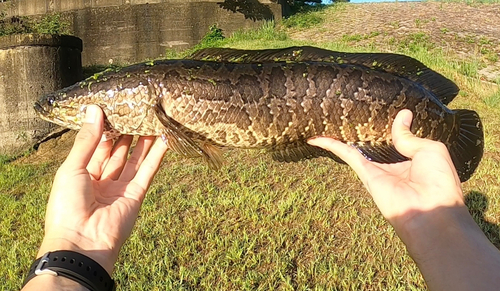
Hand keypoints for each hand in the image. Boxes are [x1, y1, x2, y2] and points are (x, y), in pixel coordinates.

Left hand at [37, 105, 167, 273]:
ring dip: (145, 140)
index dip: (106, 128)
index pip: (97, 146)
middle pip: (119, 151)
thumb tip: (95, 110)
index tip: (115, 107)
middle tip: (138, 110)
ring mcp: (121, 188)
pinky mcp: (137, 194)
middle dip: (127, 132)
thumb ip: (87, 140)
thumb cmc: (67, 206)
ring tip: (154, 118)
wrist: (81, 242)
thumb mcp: (72, 167)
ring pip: (136, 159)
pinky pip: (148, 171)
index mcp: (82, 174)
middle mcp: (103, 180)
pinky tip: (165, 138)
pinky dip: (157, 155)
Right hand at [309, 110, 499, 290]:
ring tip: (327, 123)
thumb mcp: (430, 149)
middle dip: (361, 133)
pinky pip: (347, 156)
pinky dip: (332, 146)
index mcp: (413, 161)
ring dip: (341, 139)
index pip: (398, 142)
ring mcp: (377, 172)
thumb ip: (410, 135)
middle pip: (373, 146)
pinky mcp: (366, 175)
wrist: (432, 210)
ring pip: (355, 150)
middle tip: (348, 115)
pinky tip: (317, 138)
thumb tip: (402, 115)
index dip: (391, 128)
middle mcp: (393, 167)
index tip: (383, 113)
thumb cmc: (439, 181)